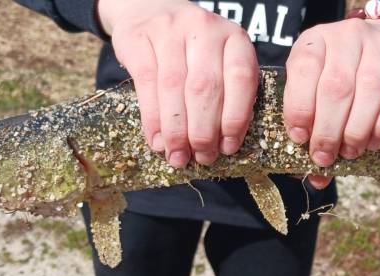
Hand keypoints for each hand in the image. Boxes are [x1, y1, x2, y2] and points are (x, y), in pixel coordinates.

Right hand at [98, 0, 258, 167]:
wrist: (151, 8)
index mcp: (234, 37)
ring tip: (178, 156)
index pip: (241, 78)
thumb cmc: (192, 49)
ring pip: (174, 88)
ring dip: (176, 130)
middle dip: (203, 130)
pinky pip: (146, 84)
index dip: (235, 117)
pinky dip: (152, 118)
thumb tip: (221, 145)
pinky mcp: (138, 38)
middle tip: (202, 157)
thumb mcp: (219, 60)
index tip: (228, 147)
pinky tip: (157, 141)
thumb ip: (225, 93)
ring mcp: (169, 30)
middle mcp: (204, 28)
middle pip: (205, 87)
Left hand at [283, 19, 379, 188]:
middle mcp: (348, 37)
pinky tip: (373, 142)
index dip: (299, 106)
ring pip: (368, 92)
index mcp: (317, 40)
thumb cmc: (347, 70)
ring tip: (349, 152)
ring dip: (356, 131)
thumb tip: (316, 177)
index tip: (299, 137)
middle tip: (325, 156)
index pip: (303, 68)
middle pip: (336, 87)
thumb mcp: (320, 83)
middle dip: (328, 130)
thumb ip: (312, 121)